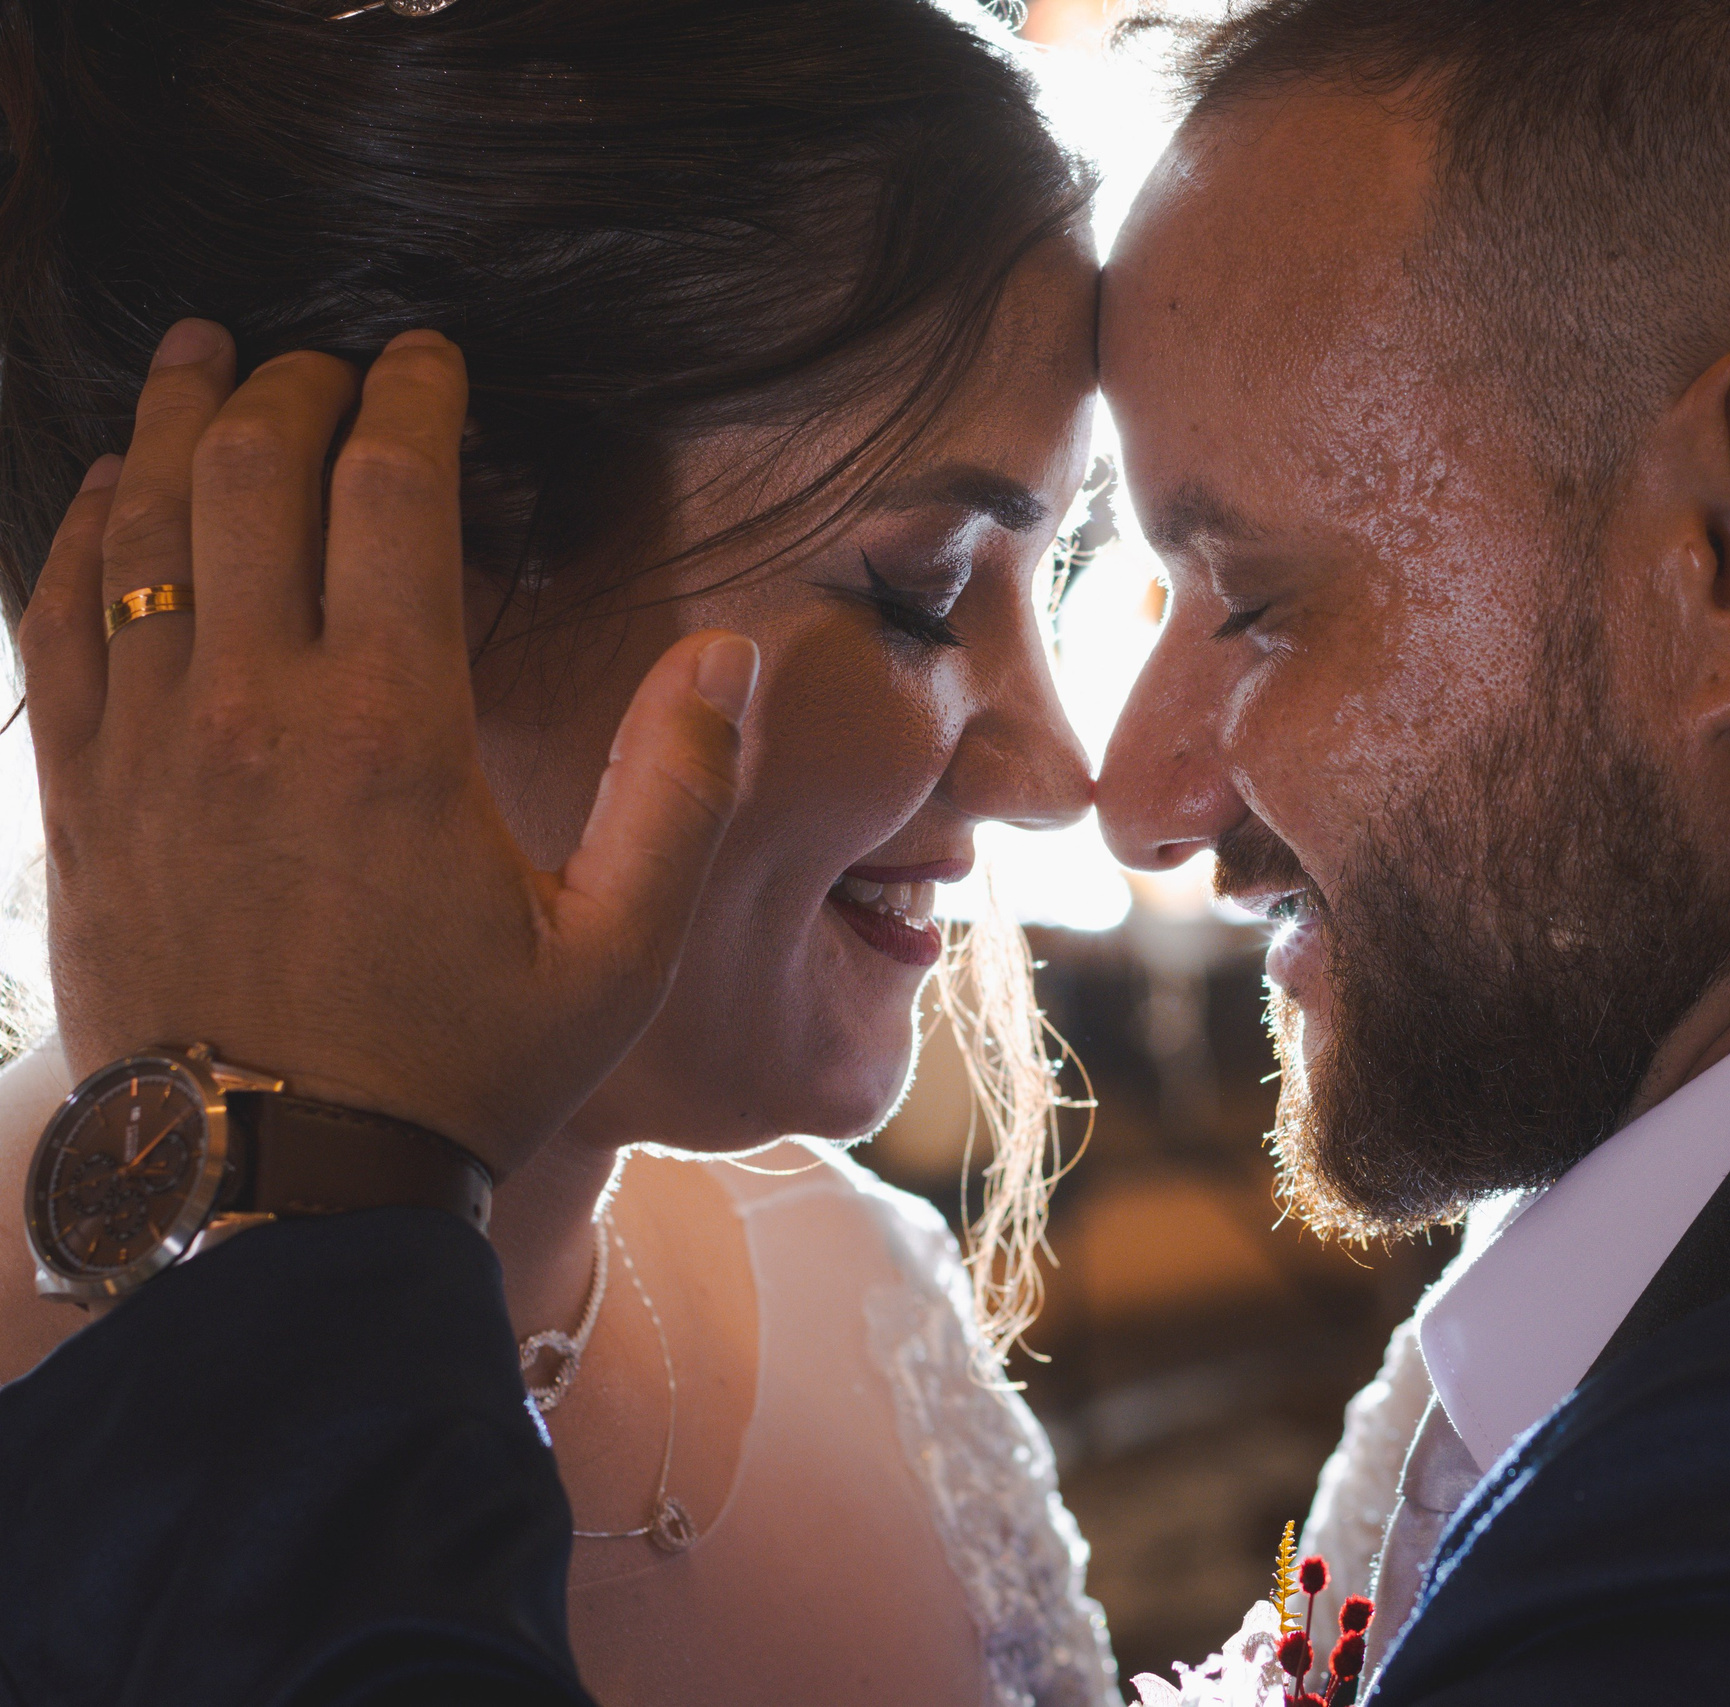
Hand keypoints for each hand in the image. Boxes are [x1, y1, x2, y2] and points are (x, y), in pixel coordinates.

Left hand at [17, 321, 758, 1179]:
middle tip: (327, 358)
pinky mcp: (82, 798)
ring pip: (138, 525)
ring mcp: (147, 748)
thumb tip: (724, 651)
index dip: (408, 397)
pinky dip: (83, 531)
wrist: (282, 1193)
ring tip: (202, 357)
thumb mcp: (618, 951)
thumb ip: (679, 790)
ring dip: (172, 423)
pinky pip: (58, 619)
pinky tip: (110, 490)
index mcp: (390, 728)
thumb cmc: (462, 1070)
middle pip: (250, 475)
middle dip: (291, 387)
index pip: (386, 493)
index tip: (427, 353)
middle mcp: (251, 709)